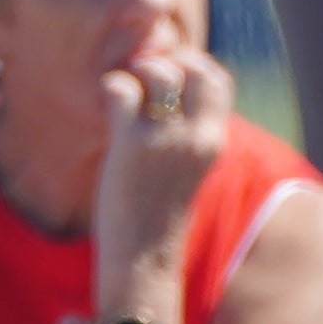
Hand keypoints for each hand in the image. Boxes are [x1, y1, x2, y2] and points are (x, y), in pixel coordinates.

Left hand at [91, 34, 234, 287]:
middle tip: (141, 75)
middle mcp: (196, 136)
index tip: (167, 74)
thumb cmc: (158, 218)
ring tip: (122, 89)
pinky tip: (104, 104)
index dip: (192, 65)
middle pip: (194, 67)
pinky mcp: (132, 145)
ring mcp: (165, 139)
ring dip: (136, 70)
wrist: (144, 263)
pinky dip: (111, 86)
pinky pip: (122, 90)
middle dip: (166, 59)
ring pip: (159, 72)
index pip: (218, 80)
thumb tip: (166, 101)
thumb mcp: (186, 172)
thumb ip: (186, 137)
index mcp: (214, 142)